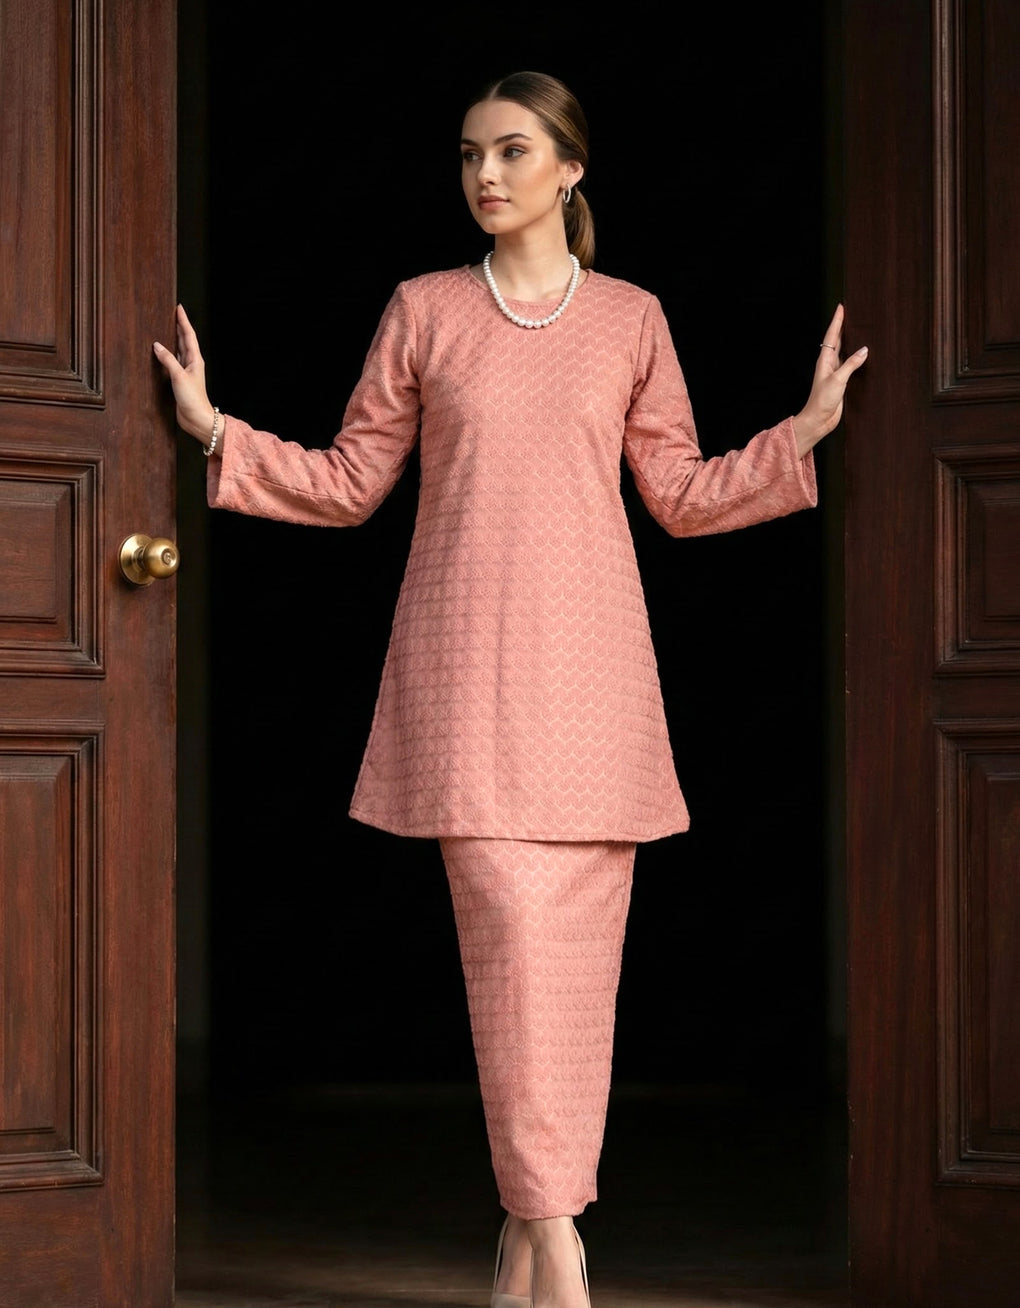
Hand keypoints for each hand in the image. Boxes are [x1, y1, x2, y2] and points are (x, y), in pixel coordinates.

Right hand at [152, 304, 216, 445]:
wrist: (197, 419)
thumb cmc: (193, 399)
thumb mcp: (179, 376)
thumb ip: (168, 360)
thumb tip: (157, 345)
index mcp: (195, 359)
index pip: (188, 335)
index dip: (183, 320)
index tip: (179, 307)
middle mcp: (192, 363)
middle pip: (184, 340)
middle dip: (178, 326)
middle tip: (171, 313)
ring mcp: (186, 371)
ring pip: (178, 350)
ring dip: (173, 339)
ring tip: (166, 327)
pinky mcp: (179, 380)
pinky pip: (172, 362)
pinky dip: (167, 354)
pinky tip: (161, 351)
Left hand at [792, 304, 867, 456]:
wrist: (819, 420)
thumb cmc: (822, 401)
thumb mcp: (838, 380)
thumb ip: (851, 364)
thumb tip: (865, 349)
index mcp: (825, 360)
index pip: (832, 336)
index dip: (837, 321)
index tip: (842, 307)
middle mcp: (829, 364)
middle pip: (838, 340)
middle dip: (843, 326)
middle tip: (851, 312)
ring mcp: (835, 372)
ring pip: (844, 351)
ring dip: (851, 340)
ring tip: (859, 327)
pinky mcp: (841, 381)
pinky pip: (850, 364)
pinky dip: (857, 356)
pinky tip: (864, 354)